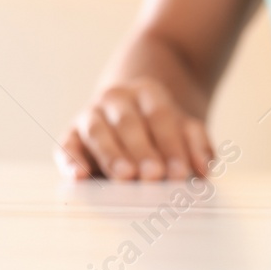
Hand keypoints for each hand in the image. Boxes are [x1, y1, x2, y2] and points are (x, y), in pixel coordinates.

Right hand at [56, 77, 214, 180]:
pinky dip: (70, 160)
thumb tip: (203, 169)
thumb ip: (198, 146)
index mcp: (146, 92)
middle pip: (128, 122)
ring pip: (98, 130)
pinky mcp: (71, 136)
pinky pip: (67, 146)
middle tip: (154, 176)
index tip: (180, 174)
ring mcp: (90, 114)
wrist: (132, 115)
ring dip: (111, 155)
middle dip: (142, 151)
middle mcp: (115, 98)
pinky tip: (79, 177)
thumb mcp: (186, 131)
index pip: (159, 116)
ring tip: (125, 177)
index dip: (171, 145)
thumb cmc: (162, 132)